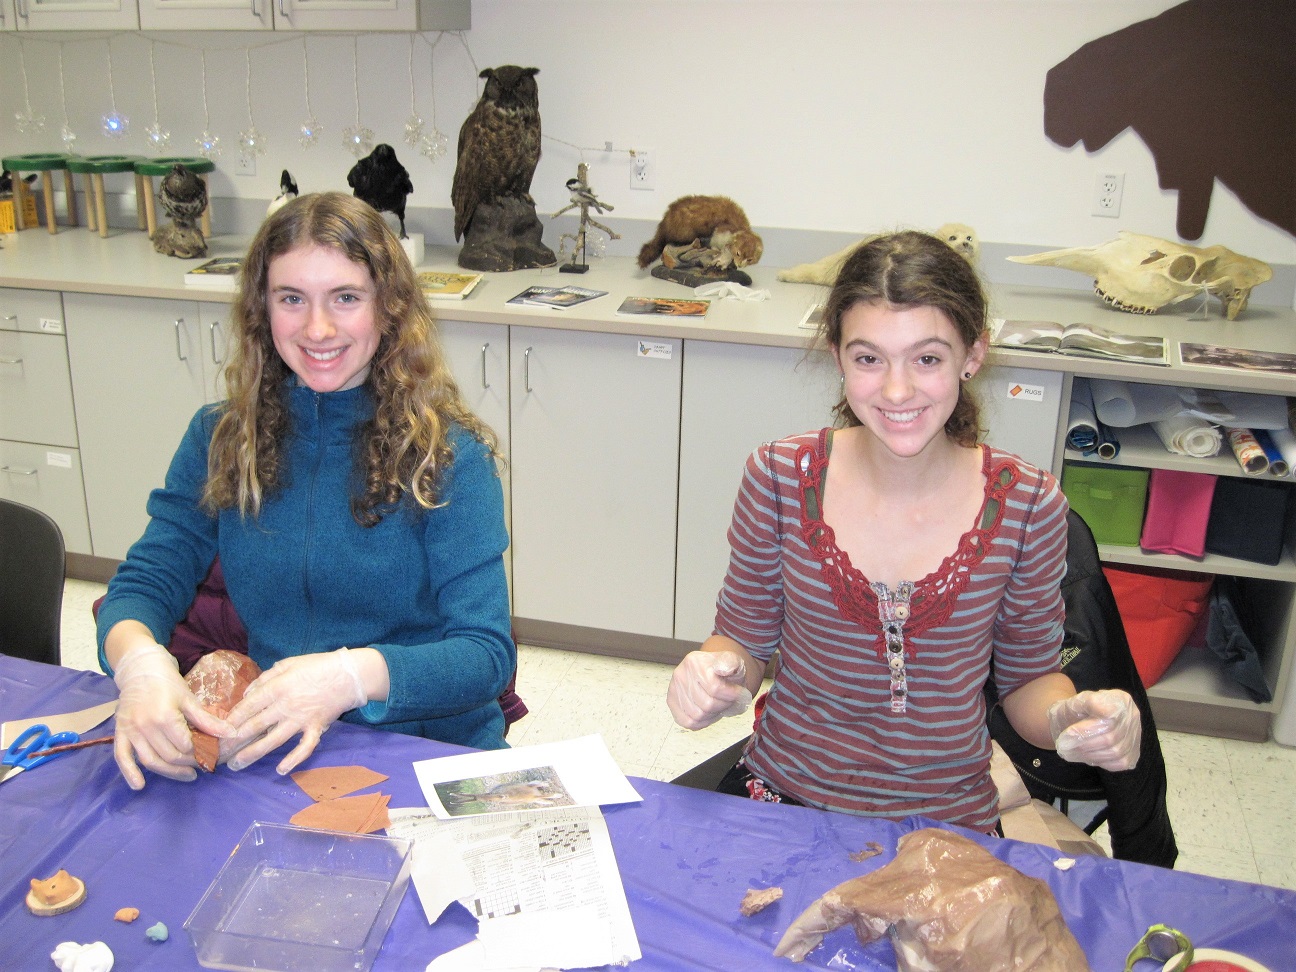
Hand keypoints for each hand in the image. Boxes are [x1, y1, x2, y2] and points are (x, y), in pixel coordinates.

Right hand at [112, 642, 231, 789]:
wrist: (140, 670)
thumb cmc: (168, 683)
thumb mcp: (189, 699)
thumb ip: (207, 720)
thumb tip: (232, 733)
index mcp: (165, 716)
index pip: (186, 746)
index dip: (201, 753)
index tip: (211, 754)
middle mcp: (145, 726)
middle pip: (170, 756)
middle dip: (189, 763)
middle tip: (203, 765)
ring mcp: (131, 731)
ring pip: (151, 761)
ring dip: (170, 772)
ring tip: (188, 775)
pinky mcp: (120, 733)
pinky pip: (121, 757)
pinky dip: (129, 773)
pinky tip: (140, 785)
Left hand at [223, 648, 367, 774]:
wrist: (350, 674)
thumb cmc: (318, 666)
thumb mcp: (289, 663)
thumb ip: (266, 678)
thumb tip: (248, 694)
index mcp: (278, 687)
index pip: (248, 706)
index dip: (231, 719)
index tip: (217, 731)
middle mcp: (286, 705)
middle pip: (255, 726)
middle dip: (234, 741)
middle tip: (218, 753)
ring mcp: (301, 719)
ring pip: (273, 740)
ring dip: (252, 754)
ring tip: (236, 765)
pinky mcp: (316, 728)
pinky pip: (304, 747)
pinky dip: (293, 759)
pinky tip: (280, 770)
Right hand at [667, 650, 752, 729]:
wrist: (709, 669)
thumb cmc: (720, 668)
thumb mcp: (731, 660)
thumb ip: (731, 663)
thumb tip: (725, 669)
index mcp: (694, 662)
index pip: (715, 688)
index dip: (731, 695)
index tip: (738, 693)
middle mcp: (680, 675)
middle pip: (707, 704)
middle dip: (723, 705)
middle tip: (729, 700)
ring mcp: (674, 690)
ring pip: (697, 715)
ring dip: (713, 714)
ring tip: (719, 705)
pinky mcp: (672, 702)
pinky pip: (687, 722)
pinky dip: (701, 722)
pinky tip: (709, 713)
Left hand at [1047, 689, 1141, 771]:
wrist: (1073, 722)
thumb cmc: (1074, 711)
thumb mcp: (1075, 701)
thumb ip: (1086, 703)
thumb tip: (1100, 709)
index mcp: (1121, 700)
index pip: (1110, 717)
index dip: (1087, 728)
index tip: (1068, 733)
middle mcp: (1132, 717)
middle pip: (1111, 738)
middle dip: (1084, 744)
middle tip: (1065, 746)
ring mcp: (1135, 737)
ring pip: (1115, 752)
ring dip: (1088, 754)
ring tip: (1071, 751)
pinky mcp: (1132, 755)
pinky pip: (1118, 763)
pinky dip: (1098, 761)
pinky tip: (1085, 755)